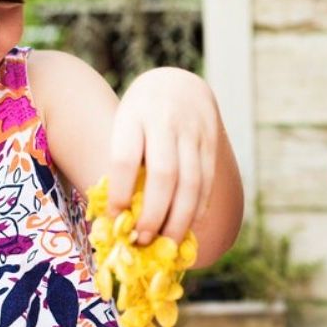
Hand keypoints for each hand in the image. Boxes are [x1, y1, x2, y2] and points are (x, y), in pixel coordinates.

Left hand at [107, 67, 219, 244]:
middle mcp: (165, 121)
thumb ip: (123, 162)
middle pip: (163, 175)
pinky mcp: (211, 141)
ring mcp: (192, 131)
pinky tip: (189, 225)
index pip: (126, 158)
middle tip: (144, 240)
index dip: (121, 193)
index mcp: (133, 116)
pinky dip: (198, 207)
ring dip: (180, 218)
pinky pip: (207, 180)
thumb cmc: (140, 116)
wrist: (177, 84)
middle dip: (154, 214)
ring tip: (168, 242)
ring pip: (191, 182)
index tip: (116, 218)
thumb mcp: (124, 126)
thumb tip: (119, 216)